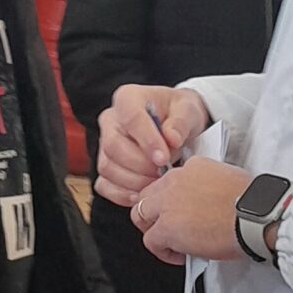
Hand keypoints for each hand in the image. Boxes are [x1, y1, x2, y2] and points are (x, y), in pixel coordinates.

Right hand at [95, 84, 211, 206]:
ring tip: (158, 182)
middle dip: (141, 165)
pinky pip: (104, 185)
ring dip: (134, 181)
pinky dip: (122, 194)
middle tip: (164, 172)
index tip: (163, 158)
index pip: (130, 118)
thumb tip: (171, 138)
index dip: (146, 140)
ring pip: (107, 167)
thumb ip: (181, 122)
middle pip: (113, 146)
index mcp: (128, 98)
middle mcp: (111, 120)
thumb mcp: (188, 110)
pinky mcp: (107, 165)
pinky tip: (143, 194)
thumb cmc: (179, 113)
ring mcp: (105, 144)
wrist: (177, 123)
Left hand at [131, 158, 253, 264]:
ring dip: (153, 229)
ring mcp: (168, 203)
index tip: (181, 211)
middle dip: (154, 212)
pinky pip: (150, 241)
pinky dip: (162, 251)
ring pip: (141, 215)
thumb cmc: (253, 202)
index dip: (172, 199)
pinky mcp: (167, 227)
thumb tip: (207, 201)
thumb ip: (209, 184)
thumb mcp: (229, 178)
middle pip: (148, 195)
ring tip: (169, 242)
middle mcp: (175, 180)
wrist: (256, 216)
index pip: (169, 181)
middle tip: (167, 227)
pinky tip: (179, 255)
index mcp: (192, 167)